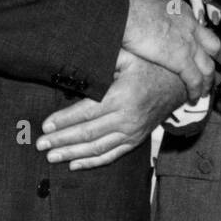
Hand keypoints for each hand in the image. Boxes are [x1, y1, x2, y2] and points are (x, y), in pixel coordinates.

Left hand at [37, 50, 185, 168]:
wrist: (179, 85)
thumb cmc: (150, 67)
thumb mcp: (130, 57)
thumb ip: (106, 59)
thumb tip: (79, 55)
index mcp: (122, 96)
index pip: (87, 112)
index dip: (64, 120)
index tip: (45, 125)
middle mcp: (127, 118)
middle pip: (88, 133)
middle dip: (61, 140)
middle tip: (40, 144)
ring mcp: (132, 132)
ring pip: (97, 148)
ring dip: (72, 153)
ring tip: (51, 156)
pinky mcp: (136, 140)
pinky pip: (112, 155)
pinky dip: (92, 162)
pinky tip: (74, 164)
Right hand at [123, 0, 220, 101]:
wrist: (125, 14)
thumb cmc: (133, 2)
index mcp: (184, 12)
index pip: (201, 29)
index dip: (200, 41)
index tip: (196, 49)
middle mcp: (191, 28)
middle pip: (212, 47)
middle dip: (210, 60)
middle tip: (205, 70)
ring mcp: (188, 44)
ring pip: (207, 66)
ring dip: (206, 80)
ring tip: (203, 90)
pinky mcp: (181, 60)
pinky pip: (195, 79)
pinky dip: (196, 90)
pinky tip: (194, 97)